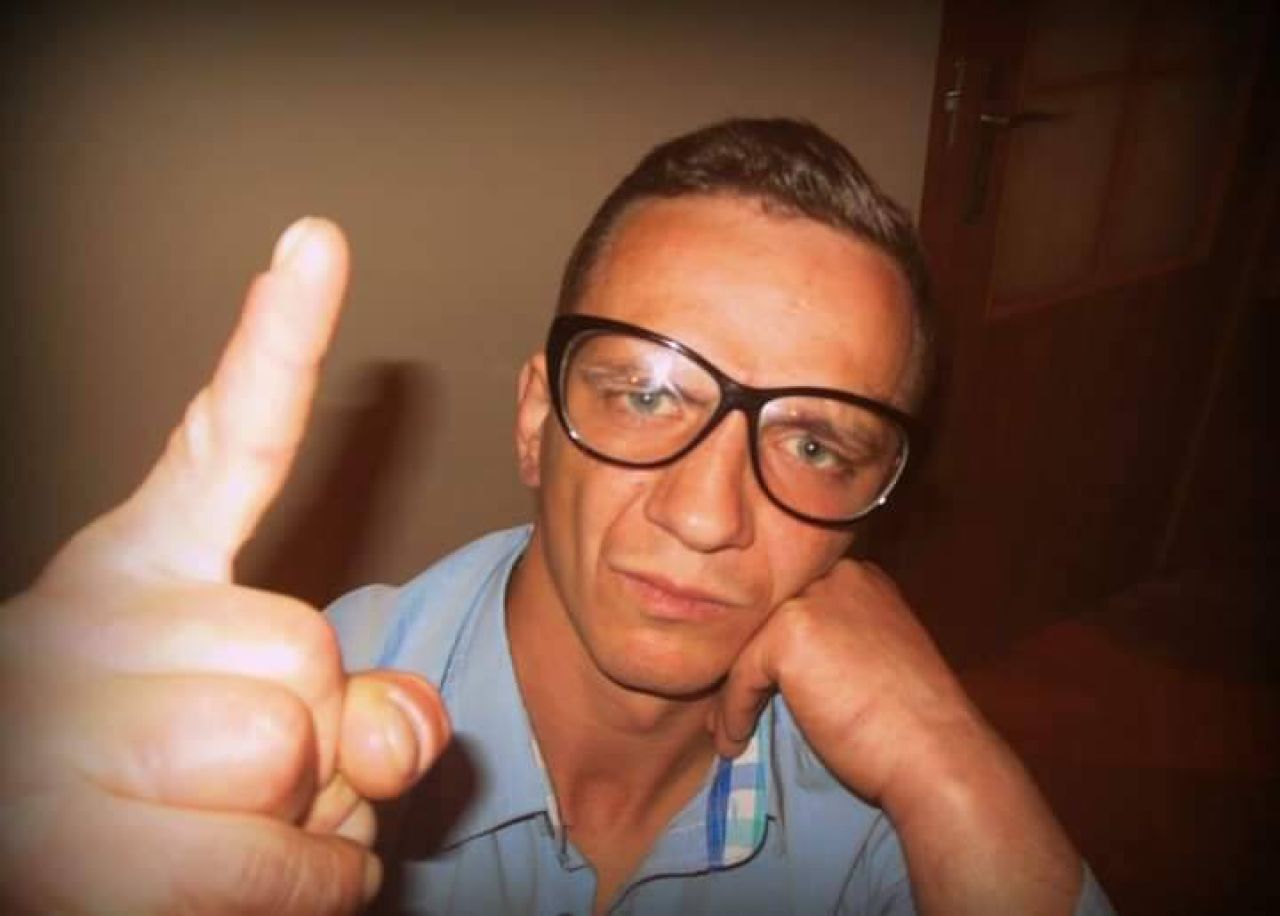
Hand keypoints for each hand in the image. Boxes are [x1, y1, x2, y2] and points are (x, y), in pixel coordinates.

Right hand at [0, 218, 449, 913]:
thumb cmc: (156, 792)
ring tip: (216, 831)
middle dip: (320, 732)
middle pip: (312, 651)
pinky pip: (282, 867)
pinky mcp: (82, 857)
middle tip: (239, 774)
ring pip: (294, 754)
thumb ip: (356, 703)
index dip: (277, 341)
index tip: (317, 240)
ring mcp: (64, 732)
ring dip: (305, 823)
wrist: (29, 862)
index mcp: (135, 569)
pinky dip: (308, 888)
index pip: (228, 440)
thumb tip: (399, 731)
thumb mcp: (265, 723)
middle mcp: (82, 624)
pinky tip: (235, 881)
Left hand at [709, 559, 1081, 914]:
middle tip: (733, 707)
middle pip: (769, 619)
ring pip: (750, 647)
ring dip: (735, 693)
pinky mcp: (788, 633)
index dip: (773, 650)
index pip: (797, 605)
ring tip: (728, 730)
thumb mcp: (872, 659)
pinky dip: (734, 713)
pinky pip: (741, 676)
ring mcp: (812, 600)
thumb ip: (834, 642)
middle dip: (749, 666)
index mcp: (862, 579)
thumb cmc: (909, 725)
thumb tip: (780, 661)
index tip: (757, 688)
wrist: (935, 755)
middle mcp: (838, 577)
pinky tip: (734, 742)